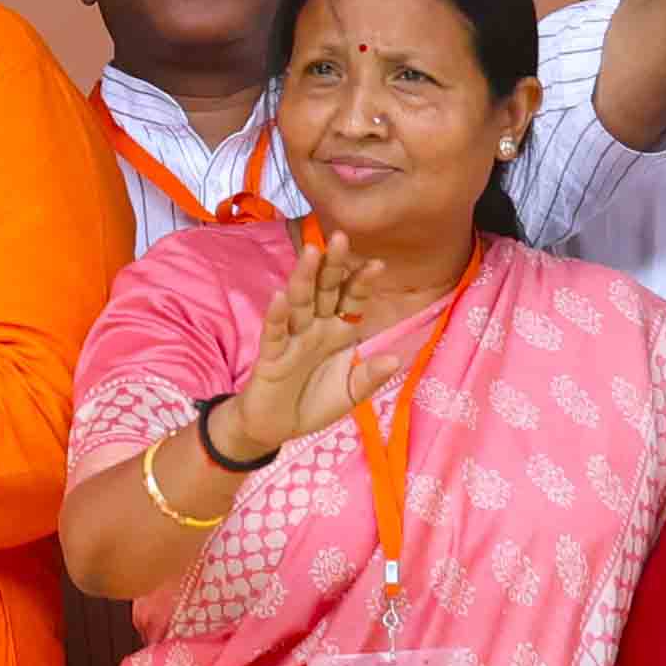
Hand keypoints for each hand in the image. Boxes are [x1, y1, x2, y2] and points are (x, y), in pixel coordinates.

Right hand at [219, 232, 386, 454]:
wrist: (274, 428)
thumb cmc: (312, 404)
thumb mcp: (350, 395)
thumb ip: (370, 377)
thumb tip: (395, 358)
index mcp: (336, 334)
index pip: (350, 302)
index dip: (361, 283)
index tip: (376, 263)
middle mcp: (314, 329)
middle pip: (323, 291)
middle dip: (331, 266)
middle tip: (340, 237)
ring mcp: (291, 339)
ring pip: (298, 303)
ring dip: (304, 278)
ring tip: (311, 252)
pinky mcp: (271, 356)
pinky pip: (274, 332)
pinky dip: (277, 315)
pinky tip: (280, 296)